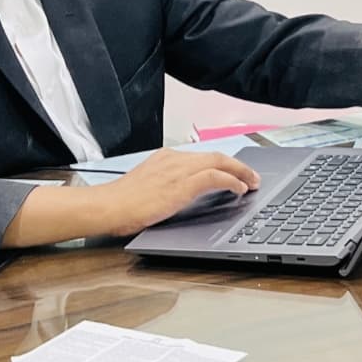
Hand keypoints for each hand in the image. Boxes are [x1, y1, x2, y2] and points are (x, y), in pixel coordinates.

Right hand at [102, 147, 259, 237]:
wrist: (108, 206)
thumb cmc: (122, 203)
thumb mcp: (148, 186)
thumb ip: (168, 184)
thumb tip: (186, 193)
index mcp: (166, 157)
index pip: (202, 156)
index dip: (223, 164)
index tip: (235, 172)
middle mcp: (174, 158)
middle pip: (215, 155)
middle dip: (238, 165)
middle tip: (253, 177)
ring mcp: (178, 169)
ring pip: (219, 162)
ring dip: (240, 172)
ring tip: (252, 183)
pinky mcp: (181, 184)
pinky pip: (215, 176)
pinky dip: (231, 181)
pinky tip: (239, 189)